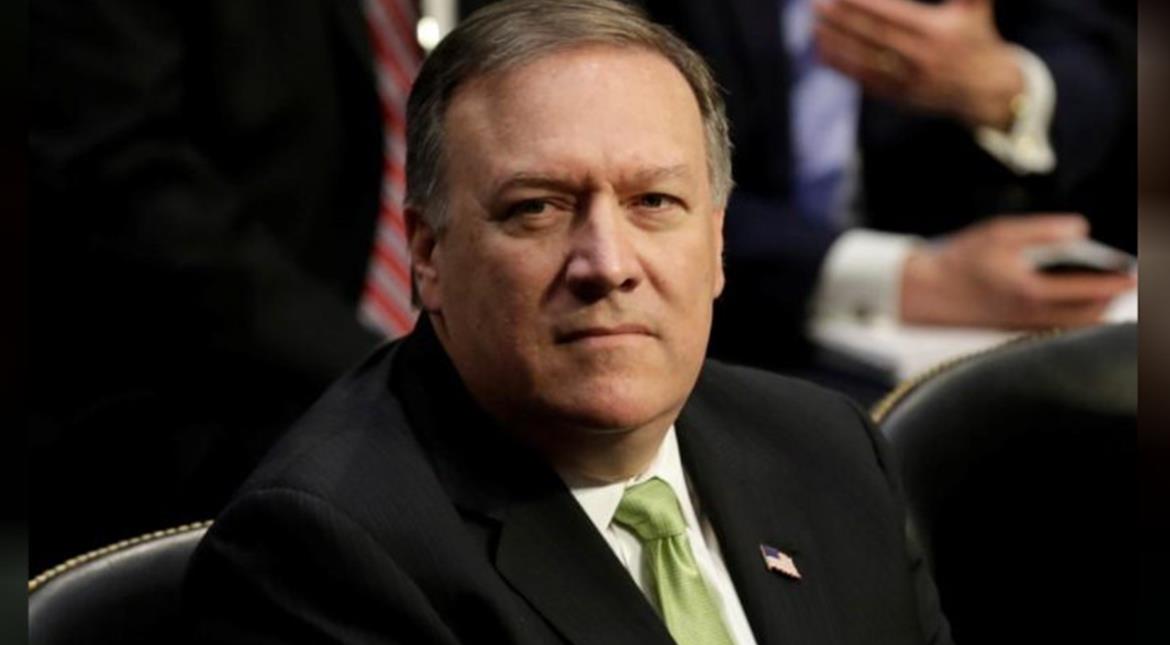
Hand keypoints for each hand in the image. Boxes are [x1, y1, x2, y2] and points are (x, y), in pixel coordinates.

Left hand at [814, 0, 1023, 129]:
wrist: (987, 90)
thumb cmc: (977, 38)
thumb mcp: (975, 7)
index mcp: (937, 32)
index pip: (892, 15)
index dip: (864, 5)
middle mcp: (921, 57)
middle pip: (873, 37)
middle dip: (843, 21)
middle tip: (817, 6)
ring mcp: (908, 79)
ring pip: (865, 60)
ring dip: (836, 44)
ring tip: (814, 27)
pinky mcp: (899, 95)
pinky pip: (864, 80)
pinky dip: (842, 67)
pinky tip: (823, 53)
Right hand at [899, 215, 1136, 327]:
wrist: (925, 292)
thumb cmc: (960, 260)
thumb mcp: (999, 233)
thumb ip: (1043, 230)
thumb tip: (1080, 229)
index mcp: (1029, 290)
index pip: (1086, 290)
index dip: (1113, 282)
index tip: (1132, 275)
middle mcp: (1029, 314)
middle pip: (1087, 316)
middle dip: (1109, 300)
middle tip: (1123, 283)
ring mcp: (1021, 326)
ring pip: (1072, 326)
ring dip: (1094, 311)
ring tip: (1105, 294)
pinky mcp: (1012, 330)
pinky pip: (1054, 329)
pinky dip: (1074, 319)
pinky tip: (1075, 306)